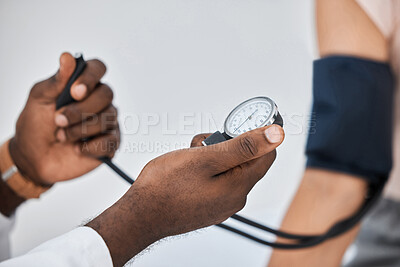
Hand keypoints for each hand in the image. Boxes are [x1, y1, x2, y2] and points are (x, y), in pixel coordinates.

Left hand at [9, 53, 119, 184]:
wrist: (34, 158)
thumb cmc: (36, 125)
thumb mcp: (39, 100)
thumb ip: (55, 81)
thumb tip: (67, 57)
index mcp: (83, 85)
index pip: (98, 68)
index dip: (90, 77)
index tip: (74, 92)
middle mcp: (99, 101)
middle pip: (106, 94)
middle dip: (81, 109)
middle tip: (59, 120)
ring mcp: (107, 122)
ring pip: (108, 118)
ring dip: (81, 129)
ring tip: (62, 136)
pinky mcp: (110, 143)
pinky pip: (111, 141)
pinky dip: (91, 146)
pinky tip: (77, 148)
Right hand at [88, 125, 283, 265]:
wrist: (141, 215)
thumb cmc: (167, 186)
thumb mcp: (207, 158)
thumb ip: (244, 146)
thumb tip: (277, 135)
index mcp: (239, 186)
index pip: (266, 155)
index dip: (257, 135)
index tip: (236, 127)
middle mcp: (234, 198)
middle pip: (245, 161)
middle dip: (227, 145)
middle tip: (204, 143)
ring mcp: (221, 204)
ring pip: (228, 169)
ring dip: (213, 156)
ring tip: (191, 155)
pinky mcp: (208, 206)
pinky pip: (216, 181)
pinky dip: (206, 170)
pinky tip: (188, 169)